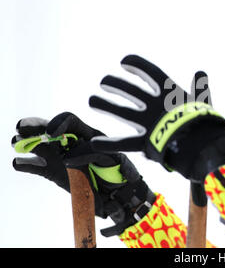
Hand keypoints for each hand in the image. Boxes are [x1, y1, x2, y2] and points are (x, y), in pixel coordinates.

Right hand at [12, 112, 155, 235]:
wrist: (119, 193)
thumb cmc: (119, 171)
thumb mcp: (113, 158)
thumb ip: (93, 153)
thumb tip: (68, 156)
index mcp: (87, 134)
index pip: (70, 121)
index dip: (59, 123)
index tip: (51, 133)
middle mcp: (71, 142)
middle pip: (50, 129)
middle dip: (35, 126)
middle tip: (21, 128)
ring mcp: (60, 156)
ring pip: (39, 145)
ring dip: (26, 142)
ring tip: (16, 142)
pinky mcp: (53, 172)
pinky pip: (36, 166)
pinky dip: (25, 164)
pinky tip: (18, 162)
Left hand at [89, 55, 224, 182]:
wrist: (203, 145)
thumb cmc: (205, 123)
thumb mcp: (203, 102)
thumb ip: (200, 87)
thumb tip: (201, 72)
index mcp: (170, 94)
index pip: (151, 73)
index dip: (137, 65)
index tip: (124, 62)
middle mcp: (155, 105)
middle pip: (130, 91)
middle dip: (115, 84)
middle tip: (104, 82)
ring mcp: (148, 123)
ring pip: (122, 112)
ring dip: (105, 105)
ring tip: (91, 100)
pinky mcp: (145, 142)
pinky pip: (123, 143)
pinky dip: (109, 144)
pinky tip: (94, 142)